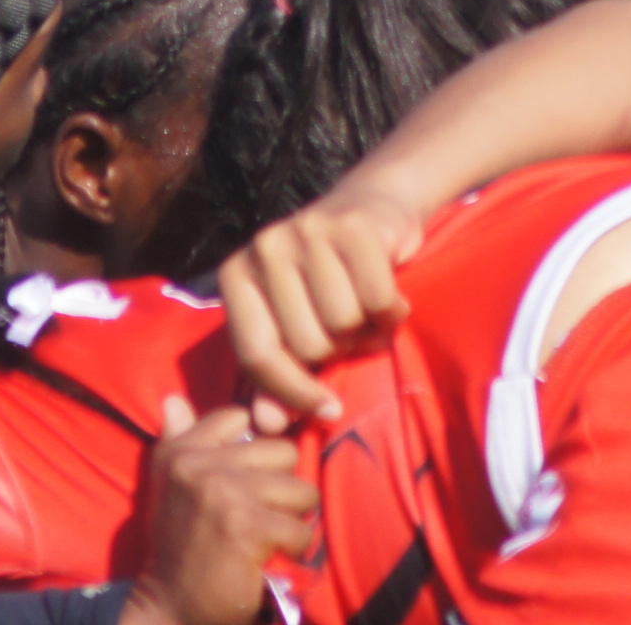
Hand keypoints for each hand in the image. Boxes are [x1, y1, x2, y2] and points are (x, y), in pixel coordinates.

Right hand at [119, 399, 316, 624]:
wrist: (169, 606)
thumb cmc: (178, 545)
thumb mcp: (170, 487)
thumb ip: (179, 439)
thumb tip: (174, 399)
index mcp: (182, 452)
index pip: (241, 417)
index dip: (255, 451)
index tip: (245, 480)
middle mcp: (199, 466)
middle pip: (283, 451)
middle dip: (282, 487)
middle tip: (262, 514)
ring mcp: (225, 494)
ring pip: (300, 489)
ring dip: (293, 519)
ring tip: (269, 536)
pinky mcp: (249, 527)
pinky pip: (300, 528)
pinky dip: (294, 550)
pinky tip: (272, 559)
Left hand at [219, 187, 421, 425]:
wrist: (372, 205)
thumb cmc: (326, 279)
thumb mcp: (294, 327)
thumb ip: (278, 377)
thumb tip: (268, 426)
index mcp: (237, 276)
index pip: (257, 355)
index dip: (292, 392)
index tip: (325, 411)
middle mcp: (264, 247)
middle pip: (307, 345)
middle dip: (339, 351)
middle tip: (349, 331)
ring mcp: (306, 231)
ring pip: (344, 324)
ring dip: (368, 331)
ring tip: (367, 310)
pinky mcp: (352, 226)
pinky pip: (379, 300)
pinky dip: (393, 312)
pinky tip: (389, 298)